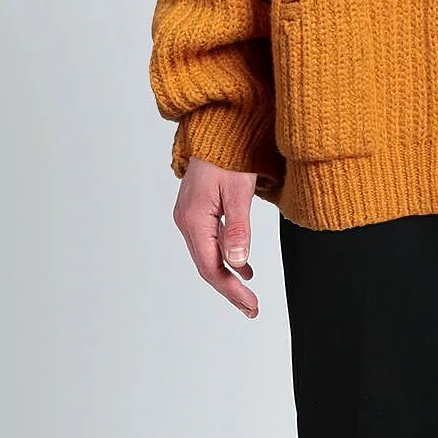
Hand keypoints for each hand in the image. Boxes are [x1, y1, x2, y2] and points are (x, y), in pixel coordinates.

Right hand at [173, 156, 260, 316]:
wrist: (216, 129)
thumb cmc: (229, 154)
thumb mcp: (239, 192)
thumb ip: (239, 228)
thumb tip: (238, 262)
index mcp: (194, 219)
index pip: (212, 267)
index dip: (231, 290)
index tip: (250, 304)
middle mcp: (186, 221)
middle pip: (207, 266)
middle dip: (230, 289)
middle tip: (251, 308)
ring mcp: (189, 217)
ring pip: (208, 257)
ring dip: (228, 277)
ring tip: (248, 296)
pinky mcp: (196, 212)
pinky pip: (209, 243)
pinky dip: (226, 258)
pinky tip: (243, 267)